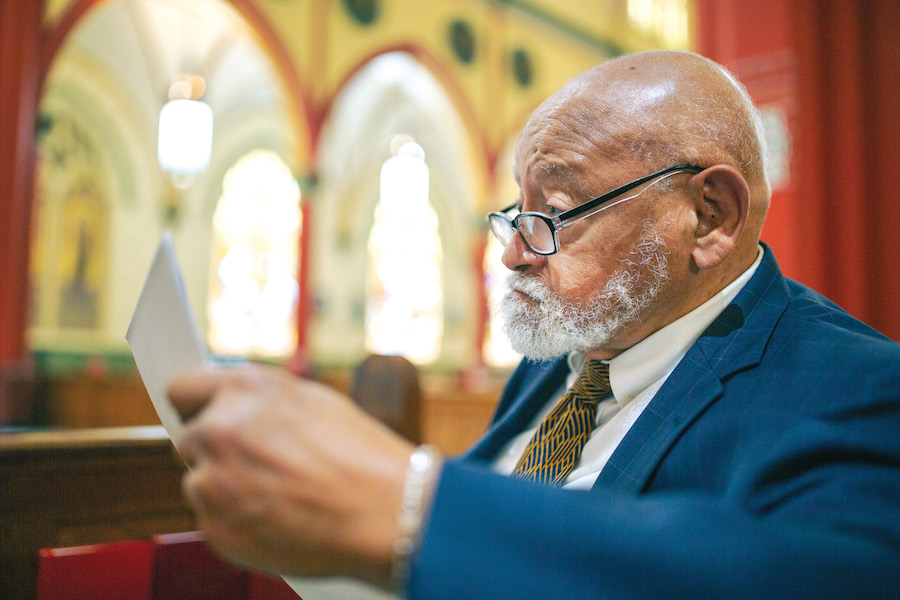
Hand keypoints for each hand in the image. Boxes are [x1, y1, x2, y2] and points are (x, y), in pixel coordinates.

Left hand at [166, 363, 414, 587]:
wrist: (385, 512)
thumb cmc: (360, 455)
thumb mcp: (311, 401)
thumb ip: (259, 401)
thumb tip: (229, 406)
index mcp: (244, 388)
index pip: (181, 386)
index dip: (193, 403)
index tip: (201, 414)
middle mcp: (219, 428)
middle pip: (189, 438)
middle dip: (216, 450)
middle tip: (259, 464)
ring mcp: (212, 481)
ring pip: (200, 482)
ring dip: (226, 489)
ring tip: (280, 495)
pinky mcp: (215, 527)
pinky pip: (214, 520)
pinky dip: (238, 522)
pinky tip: (280, 519)